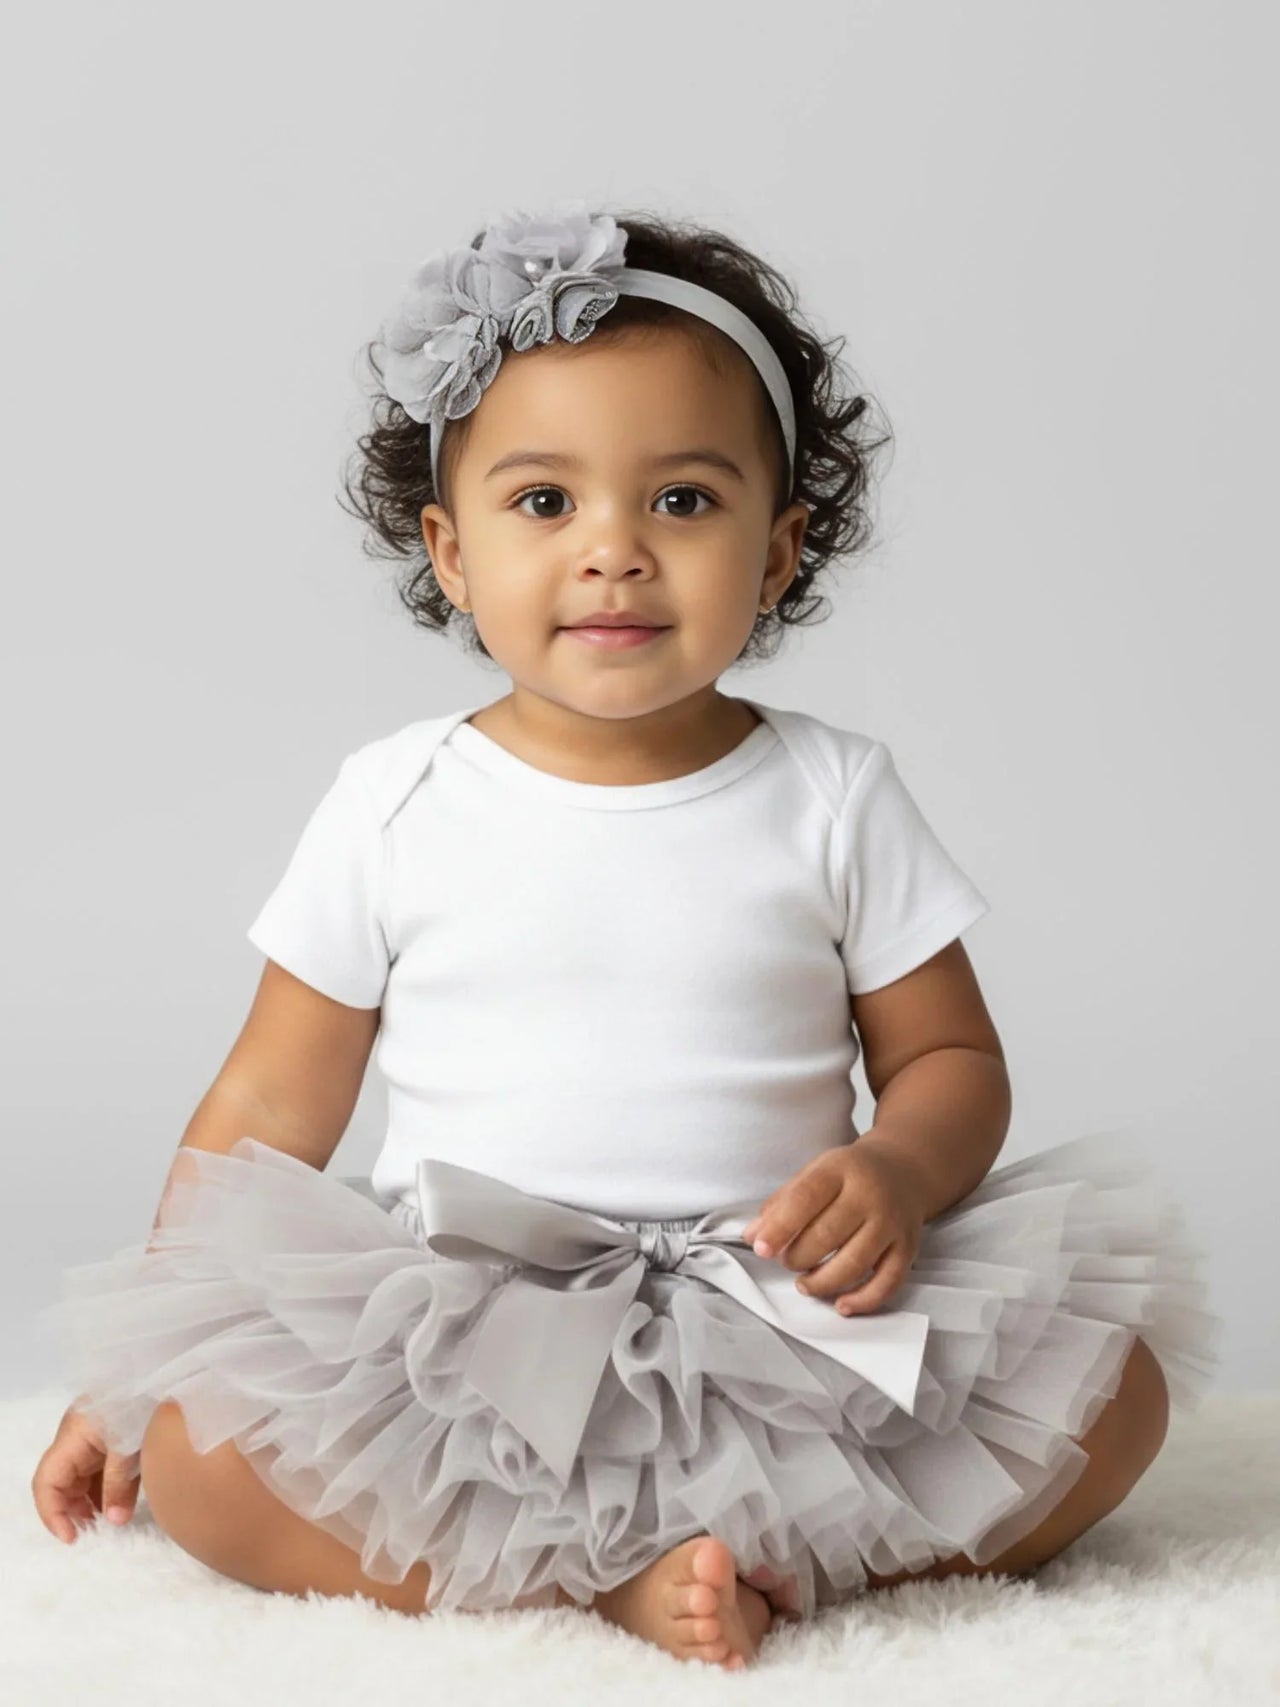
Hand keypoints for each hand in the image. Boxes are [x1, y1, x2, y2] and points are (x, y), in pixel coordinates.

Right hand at [31, 1401, 141, 1543]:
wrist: (171, 1371)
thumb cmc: (143, 1403)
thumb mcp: (129, 1446)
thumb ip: (119, 1484)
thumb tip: (113, 1521)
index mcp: (73, 1435)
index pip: (46, 1481)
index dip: (53, 1514)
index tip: (72, 1538)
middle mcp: (77, 1435)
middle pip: (62, 1481)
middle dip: (73, 1510)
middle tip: (94, 1534)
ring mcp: (95, 1434)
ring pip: (82, 1476)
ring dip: (92, 1502)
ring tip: (109, 1523)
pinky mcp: (112, 1433)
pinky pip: (100, 1467)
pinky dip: (107, 1488)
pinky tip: (121, 1504)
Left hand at [739, 1136, 926, 1314]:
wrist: (903, 1171)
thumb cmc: (849, 1176)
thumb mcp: (815, 1173)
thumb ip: (782, 1203)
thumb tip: (753, 1236)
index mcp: (840, 1169)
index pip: (806, 1198)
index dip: (780, 1227)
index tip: (761, 1248)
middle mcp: (870, 1195)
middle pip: (828, 1235)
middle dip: (798, 1257)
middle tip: (786, 1261)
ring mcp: (892, 1223)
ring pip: (855, 1263)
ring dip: (822, 1282)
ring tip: (804, 1284)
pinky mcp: (907, 1248)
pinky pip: (887, 1282)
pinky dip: (863, 1300)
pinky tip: (841, 1305)